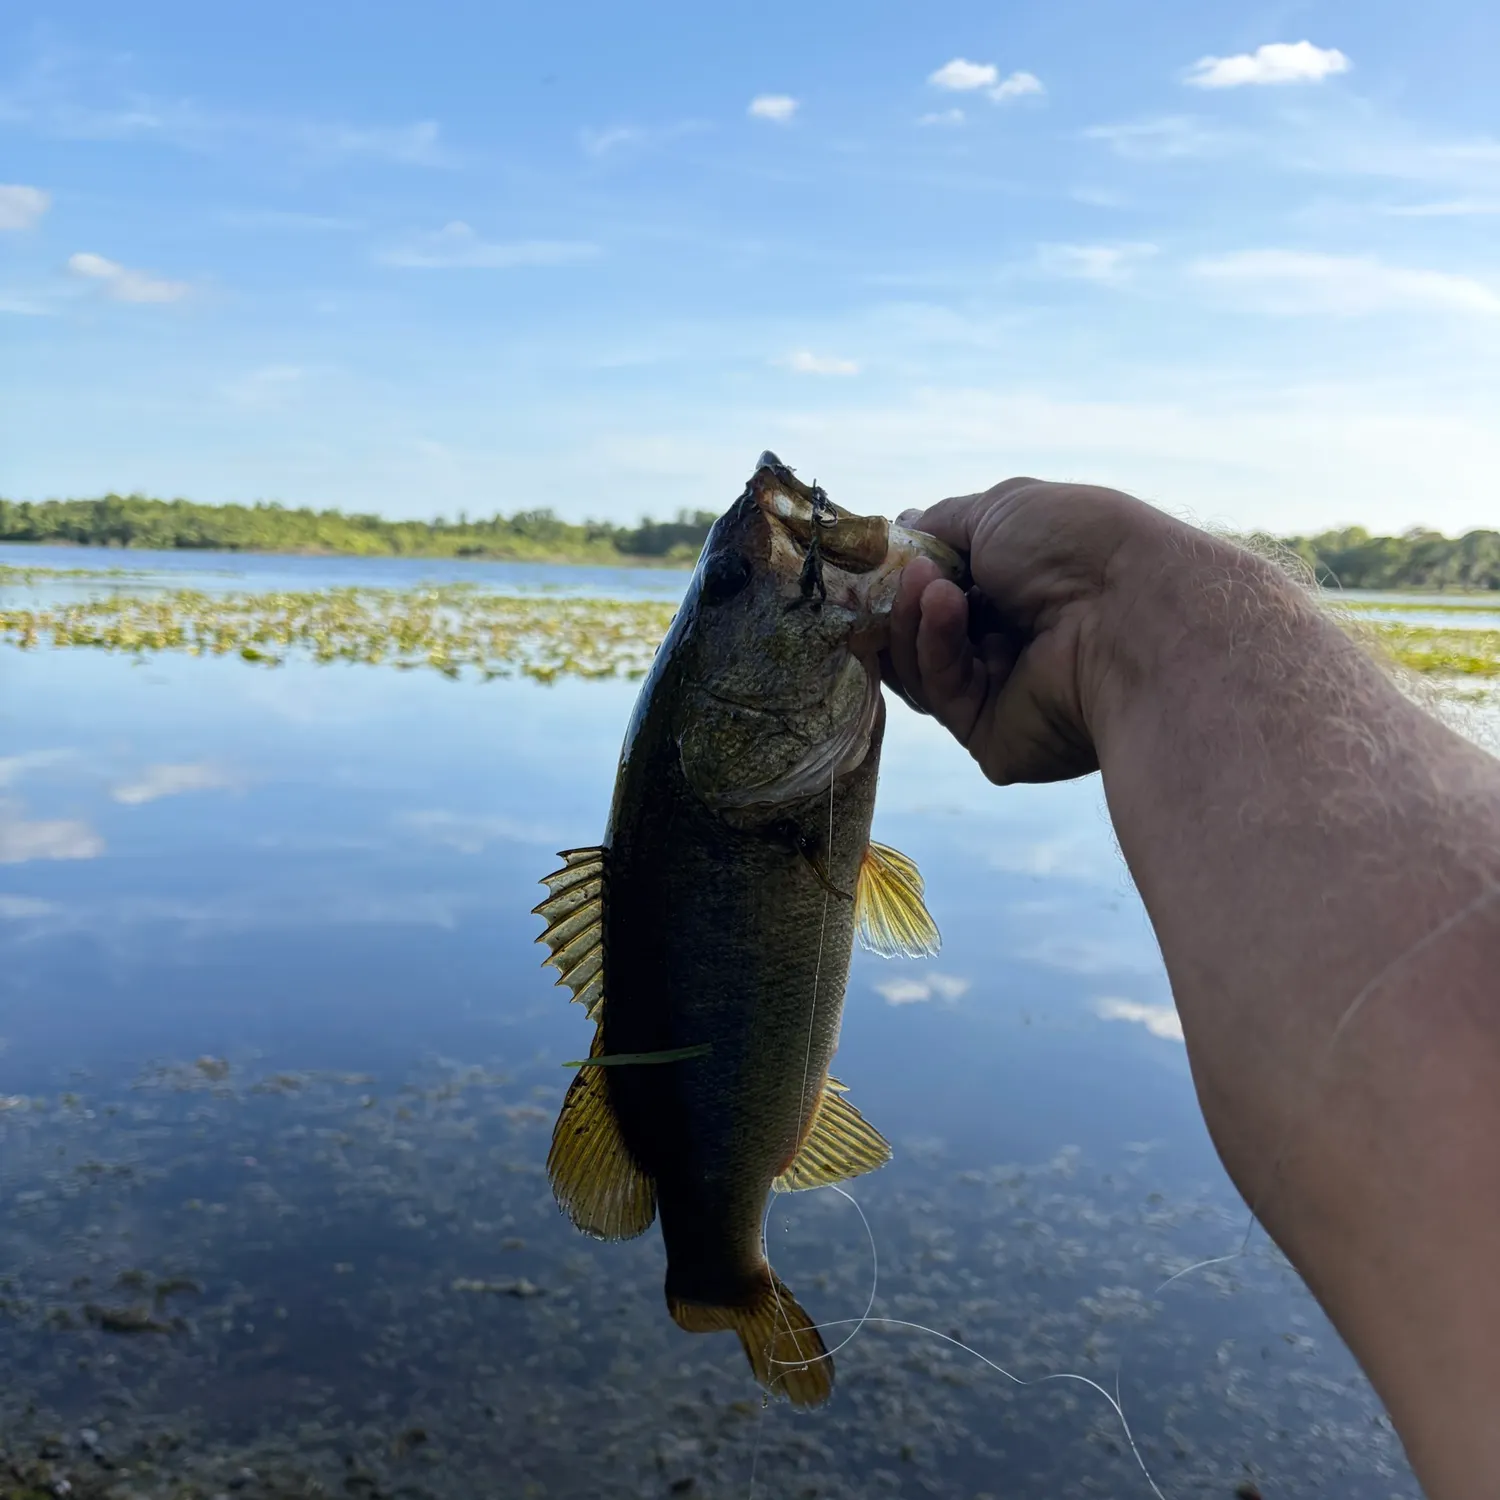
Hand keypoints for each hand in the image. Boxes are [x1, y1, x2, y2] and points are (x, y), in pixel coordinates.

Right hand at [882, 477, 1180, 784]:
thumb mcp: (1001, 510)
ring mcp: (1004, 696)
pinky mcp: (993, 739)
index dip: (908, 574)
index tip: (879, 556)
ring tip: (927, 582)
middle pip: (922, 635)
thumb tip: (901, 528)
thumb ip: (942, 523)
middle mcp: (1015, 647)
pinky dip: (935, 647)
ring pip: (922, 668)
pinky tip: (945, 607)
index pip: (945, 591)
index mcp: (1024, 593)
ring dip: (915, 618)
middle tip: (890, 573)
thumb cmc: (1078, 548)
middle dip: (901, 600)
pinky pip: (943, 696)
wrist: (1130, 613)